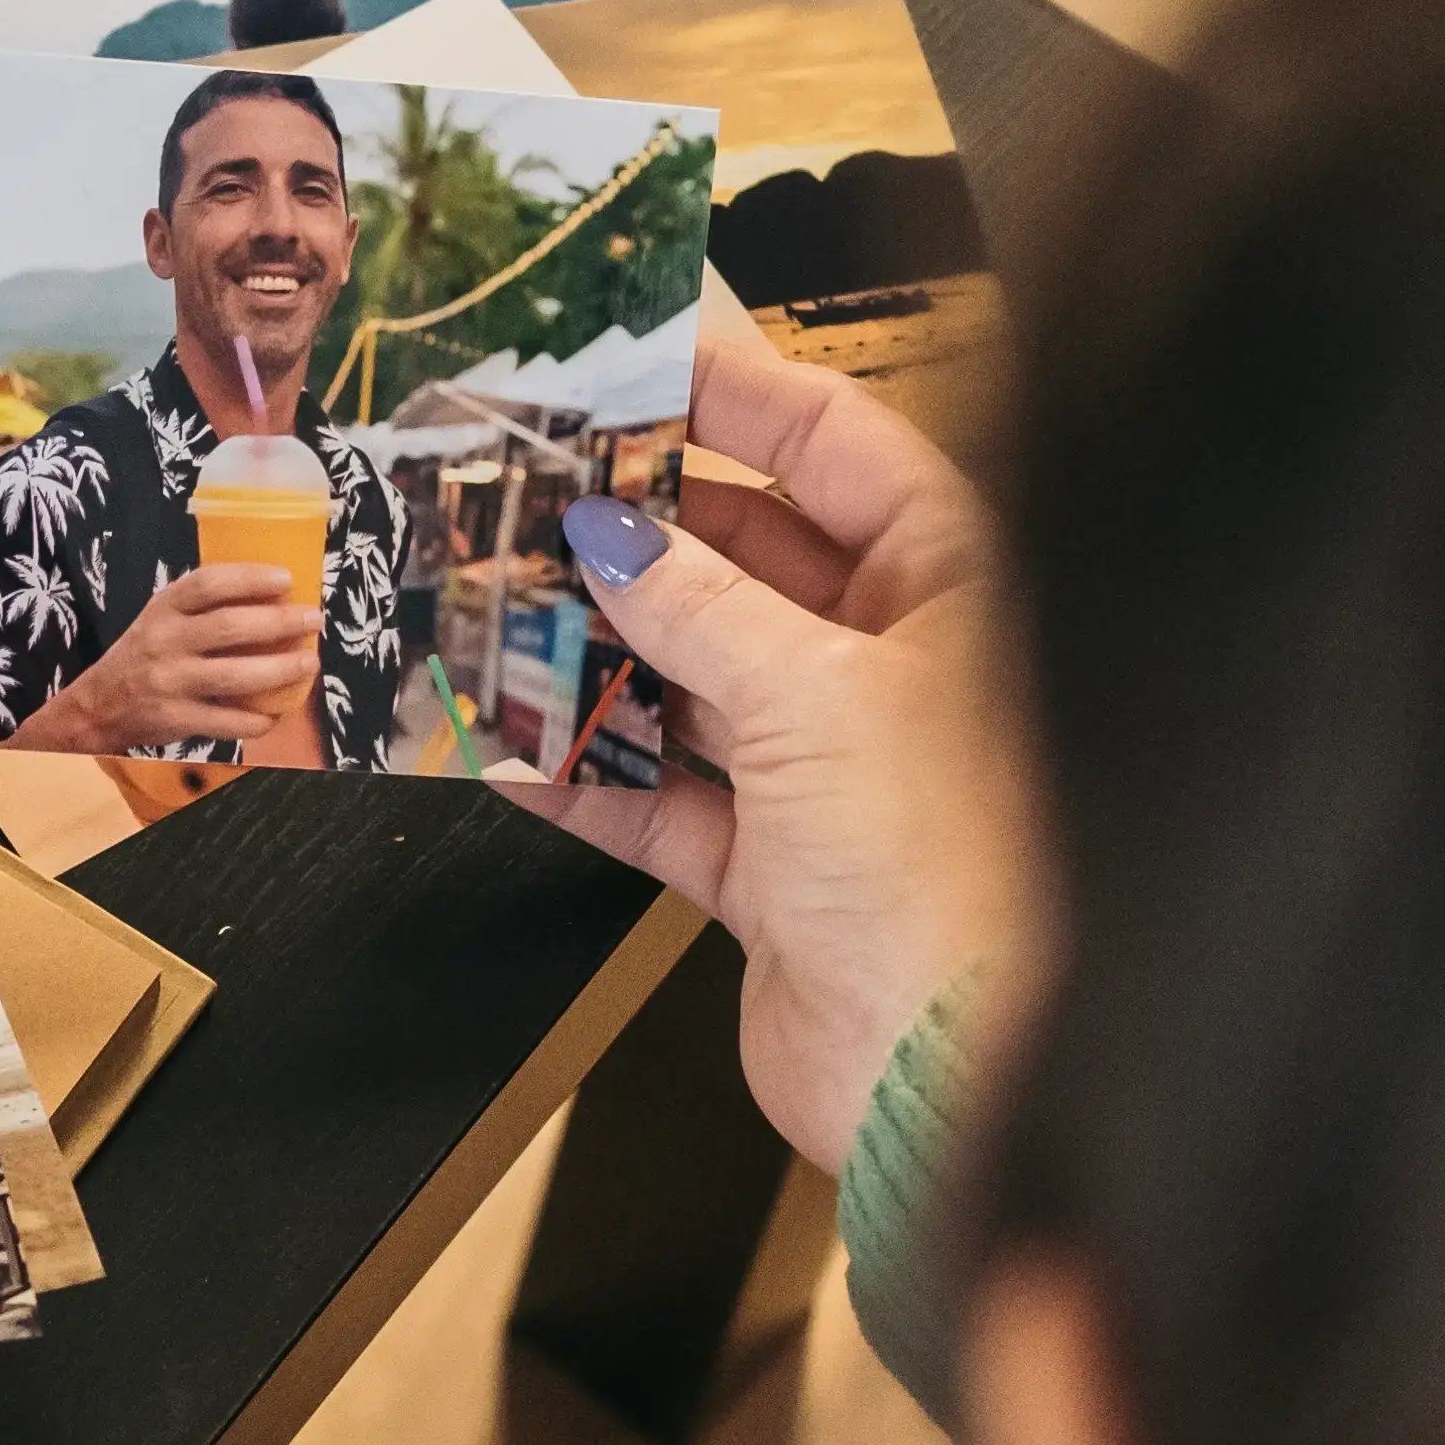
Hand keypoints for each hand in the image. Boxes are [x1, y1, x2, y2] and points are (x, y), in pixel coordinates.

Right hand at [27, 562, 318, 757]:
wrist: (98, 705)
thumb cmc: (145, 654)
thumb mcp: (162, 618)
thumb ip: (203, 608)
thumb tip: (274, 598)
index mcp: (164, 608)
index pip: (208, 583)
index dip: (250, 578)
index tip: (286, 580)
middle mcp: (165, 641)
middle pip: (230, 627)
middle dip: (279, 623)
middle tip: (312, 620)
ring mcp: (169, 682)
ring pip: (234, 676)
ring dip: (279, 670)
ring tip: (309, 663)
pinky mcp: (175, 719)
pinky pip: (226, 721)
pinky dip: (256, 719)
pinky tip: (276, 714)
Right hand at [520, 311, 1026, 1166]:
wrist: (950, 1083)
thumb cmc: (945, 875)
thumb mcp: (812, 699)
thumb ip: (697, 607)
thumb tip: (612, 536)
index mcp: (954, 590)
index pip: (836, 448)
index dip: (734, 398)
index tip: (631, 361)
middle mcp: (899, 668)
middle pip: (749, 559)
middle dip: (635, 529)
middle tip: (526, 483)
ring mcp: (834, 771)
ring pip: (692, 676)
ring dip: (594, 646)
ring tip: (489, 596)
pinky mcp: (774, 871)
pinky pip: (662, 795)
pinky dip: (587, 770)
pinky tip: (507, 738)